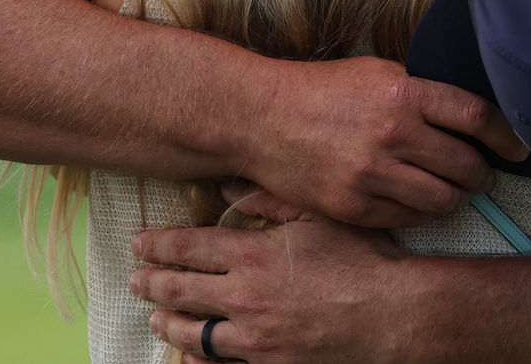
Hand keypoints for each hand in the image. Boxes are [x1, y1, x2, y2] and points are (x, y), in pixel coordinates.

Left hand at [131, 221, 410, 363]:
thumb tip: (230, 183)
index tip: (140, 243)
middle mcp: (243, 297)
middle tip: (136, 280)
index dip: (158, 245)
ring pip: (194, 333)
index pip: (187, 248)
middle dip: (152, 283)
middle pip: (180, 291)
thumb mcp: (320, 216)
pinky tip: (192, 355)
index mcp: (252, 254)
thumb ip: (271, 199)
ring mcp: (254, 337)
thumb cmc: (364, 260)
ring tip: (156, 318)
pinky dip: (200, 359)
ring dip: (168, 323)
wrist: (395, 315)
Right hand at [241, 55, 526, 228]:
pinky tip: (417, 201)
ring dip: (457, 197)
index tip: (520, 147)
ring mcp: (372, 173)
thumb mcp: (377, 71)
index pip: (477, 117)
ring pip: (443, 200)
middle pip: (466, 165)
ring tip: (454, 191)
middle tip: (484, 175)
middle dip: (484, 174)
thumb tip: (471, 116)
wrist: (260, 117)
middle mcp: (393, 133)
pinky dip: (422, 213)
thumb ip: (422, 93)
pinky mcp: (353, 206)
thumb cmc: (322, 90)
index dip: (508, 135)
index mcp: (404, 92)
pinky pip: (409, 219)